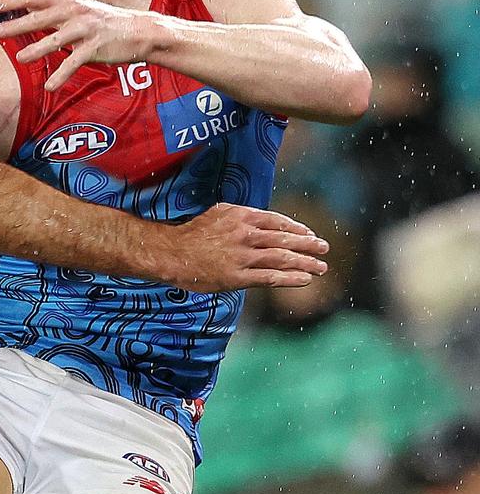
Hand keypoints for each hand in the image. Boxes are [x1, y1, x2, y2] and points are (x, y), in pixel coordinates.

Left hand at [0, 0, 156, 90]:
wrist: (137, 31)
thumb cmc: (101, 23)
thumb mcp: (77, 11)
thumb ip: (53, 14)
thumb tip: (27, 15)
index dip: (13, 1)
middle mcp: (74, 11)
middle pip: (39, 17)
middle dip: (16, 25)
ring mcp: (85, 28)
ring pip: (56, 39)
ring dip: (37, 50)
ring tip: (20, 58)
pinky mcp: (95, 47)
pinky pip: (75, 62)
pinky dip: (62, 75)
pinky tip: (50, 86)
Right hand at [168, 203, 328, 291]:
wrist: (170, 252)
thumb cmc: (192, 233)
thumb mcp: (218, 214)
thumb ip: (242, 217)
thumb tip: (262, 222)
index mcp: (241, 216)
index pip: (277, 221)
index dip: (297, 229)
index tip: (309, 234)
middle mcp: (245, 234)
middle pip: (285, 239)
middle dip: (308, 244)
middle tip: (324, 248)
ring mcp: (242, 256)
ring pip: (282, 258)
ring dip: (305, 262)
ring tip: (321, 266)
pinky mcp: (236, 277)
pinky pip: (270, 277)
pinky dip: (290, 278)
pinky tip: (305, 279)